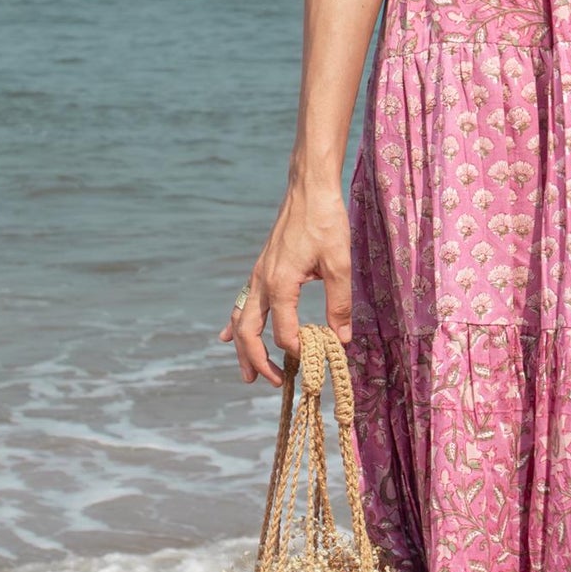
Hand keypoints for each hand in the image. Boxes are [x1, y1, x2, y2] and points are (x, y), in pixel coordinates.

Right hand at [220, 178, 352, 384]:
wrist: (309, 188)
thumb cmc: (326, 222)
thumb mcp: (340, 263)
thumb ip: (339, 303)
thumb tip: (342, 339)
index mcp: (280, 283)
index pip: (283, 331)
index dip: (298, 350)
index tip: (316, 359)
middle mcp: (262, 281)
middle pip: (249, 332)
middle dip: (257, 361)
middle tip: (273, 383)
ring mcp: (258, 274)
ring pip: (241, 319)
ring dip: (243, 348)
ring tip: (247, 375)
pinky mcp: (261, 268)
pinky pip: (243, 302)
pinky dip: (237, 324)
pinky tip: (228, 337)